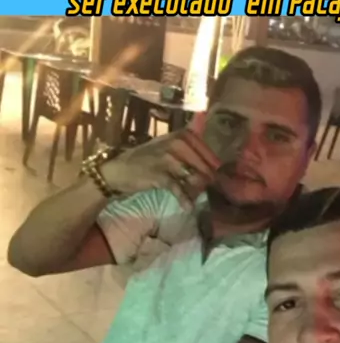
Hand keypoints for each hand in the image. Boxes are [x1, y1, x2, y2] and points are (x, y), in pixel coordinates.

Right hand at [102, 117, 219, 205]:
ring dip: (198, 188)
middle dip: (208, 177)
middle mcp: (174, 144)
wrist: (118, 170)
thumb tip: (208, 161)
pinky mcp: (159, 174)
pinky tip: (188, 207)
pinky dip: (184, 198)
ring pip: (192, 175)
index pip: (204, 147)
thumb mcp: (165, 148)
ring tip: (201, 196)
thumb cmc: (144, 160)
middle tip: (213, 188)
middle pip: (201, 163)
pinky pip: (178, 188)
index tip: (218, 171)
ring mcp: (167, 158)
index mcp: (178, 135)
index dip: (212, 161)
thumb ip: (186, 150)